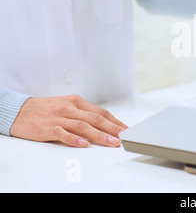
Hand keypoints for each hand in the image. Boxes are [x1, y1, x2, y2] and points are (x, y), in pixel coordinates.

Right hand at [10, 94, 127, 147]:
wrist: (18, 110)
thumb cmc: (46, 109)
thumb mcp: (67, 105)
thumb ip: (83, 113)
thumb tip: (105, 123)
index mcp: (76, 101)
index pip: (101, 112)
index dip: (115, 121)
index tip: (126, 129)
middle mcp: (69, 108)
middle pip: (95, 119)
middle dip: (112, 129)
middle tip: (124, 137)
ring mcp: (58, 118)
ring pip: (83, 126)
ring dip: (99, 135)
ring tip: (111, 143)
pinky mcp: (47, 128)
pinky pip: (63, 134)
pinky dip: (74, 139)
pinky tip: (84, 144)